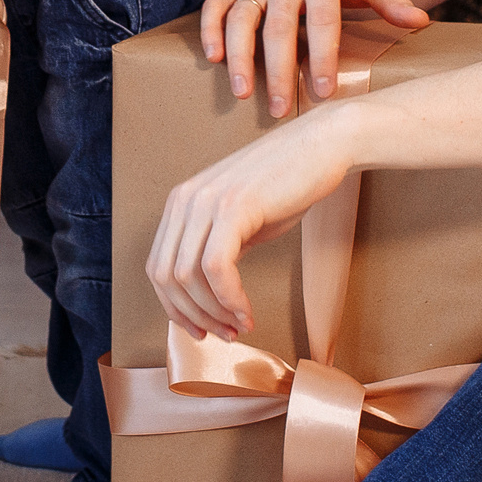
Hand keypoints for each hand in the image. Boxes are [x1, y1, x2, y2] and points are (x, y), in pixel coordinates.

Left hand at [146, 101, 360, 339]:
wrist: (323, 146)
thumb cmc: (288, 184)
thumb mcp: (241, 220)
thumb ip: (218, 249)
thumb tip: (206, 298)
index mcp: (181, 202)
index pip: (158, 268)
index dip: (175, 308)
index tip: (202, 330)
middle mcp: (186, 199)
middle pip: (166, 277)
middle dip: (193, 316)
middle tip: (223, 335)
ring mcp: (207, 201)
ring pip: (187, 277)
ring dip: (213, 313)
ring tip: (239, 327)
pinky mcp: (234, 206)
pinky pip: (217, 268)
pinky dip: (229, 299)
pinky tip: (246, 312)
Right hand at [199, 0, 429, 117]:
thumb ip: (394, 1)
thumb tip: (420, 21)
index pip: (322, 19)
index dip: (322, 56)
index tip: (323, 91)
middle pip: (277, 26)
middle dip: (278, 69)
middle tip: (281, 108)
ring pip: (240, 18)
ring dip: (238, 56)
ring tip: (242, 92)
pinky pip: (215, 6)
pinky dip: (209, 30)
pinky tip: (214, 60)